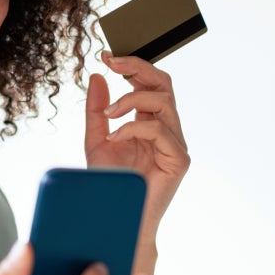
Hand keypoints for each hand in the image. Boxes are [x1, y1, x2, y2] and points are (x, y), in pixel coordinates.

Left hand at [85, 51, 189, 248]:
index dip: (131, 65)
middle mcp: (167, 129)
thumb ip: (97, 110)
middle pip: (163, 83)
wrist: (115, 218)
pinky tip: (115, 137)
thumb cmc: (109, 184)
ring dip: (131, 100)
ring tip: (108, 113)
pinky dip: (134, 127)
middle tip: (112, 63)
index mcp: (150, 122)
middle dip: (137, 67)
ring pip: (163, 101)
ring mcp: (175, 144)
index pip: (149, 83)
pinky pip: (160, 130)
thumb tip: (98, 76)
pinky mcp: (179, 160)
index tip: (105, 56)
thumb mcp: (96, 140)